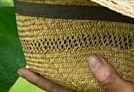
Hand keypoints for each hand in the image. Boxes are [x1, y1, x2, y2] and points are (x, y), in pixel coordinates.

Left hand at [17, 54, 133, 91]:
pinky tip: (85, 51)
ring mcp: (97, 88)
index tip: (22, 69)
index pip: (57, 90)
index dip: (39, 80)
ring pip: (75, 77)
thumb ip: (111, 80)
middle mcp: (89, 91)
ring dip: (64, 64)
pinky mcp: (108, 83)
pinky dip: (86, 62)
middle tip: (34, 52)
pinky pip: (92, 73)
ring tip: (54, 47)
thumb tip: (92, 59)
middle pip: (62, 83)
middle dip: (47, 70)